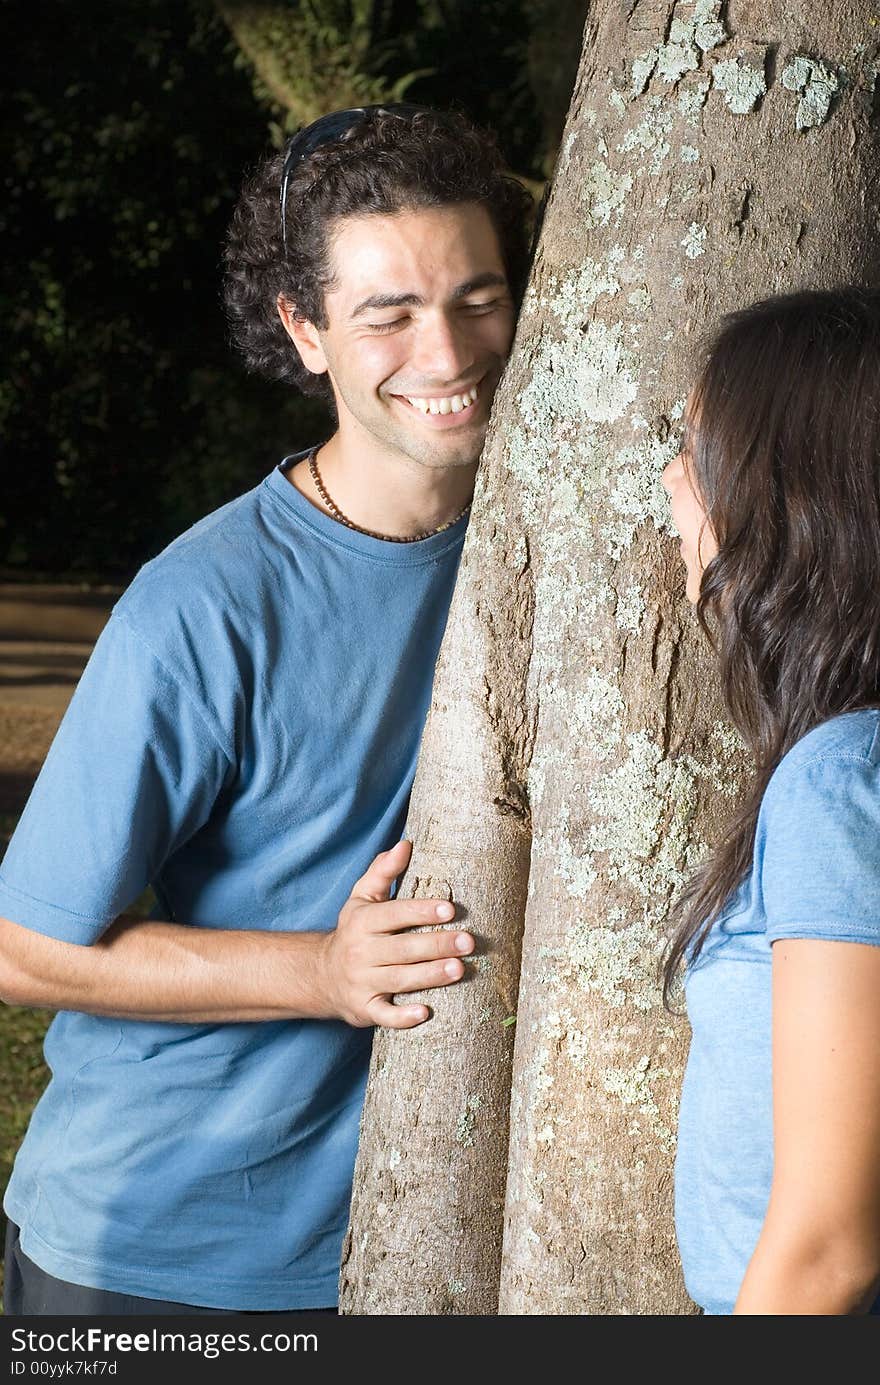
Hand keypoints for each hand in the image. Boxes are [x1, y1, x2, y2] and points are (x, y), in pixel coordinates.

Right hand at [319, 839, 473, 1027]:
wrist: (322, 975)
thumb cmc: (355, 931)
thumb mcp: (362, 898)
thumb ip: (383, 871)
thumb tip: (406, 844)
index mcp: (363, 922)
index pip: (394, 914)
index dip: (422, 911)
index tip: (450, 908)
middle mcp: (361, 952)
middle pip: (403, 948)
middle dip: (437, 945)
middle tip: (469, 941)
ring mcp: (362, 983)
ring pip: (399, 980)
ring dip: (430, 976)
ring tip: (459, 969)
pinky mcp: (365, 1010)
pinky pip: (384, 1016)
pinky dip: (403, 1017)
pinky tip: (426, 1012)